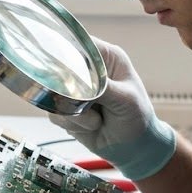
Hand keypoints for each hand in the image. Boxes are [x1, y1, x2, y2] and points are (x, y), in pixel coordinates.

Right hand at [48, 36, 175, 179]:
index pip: (79, 44)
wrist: (134, 149)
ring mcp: (74, 90)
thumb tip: (75, 81)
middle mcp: (87, 70)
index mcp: (106, 57)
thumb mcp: (124, 99)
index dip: (66, 53)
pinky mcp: (66, 109)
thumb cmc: (138, 118)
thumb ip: (100, 87)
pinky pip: (54, 113)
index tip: (64, 69)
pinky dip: (72, 123)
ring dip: (74, 113)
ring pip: (53, 95)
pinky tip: (91, 126)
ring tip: (97, 119)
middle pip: (58, 69)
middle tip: (85, 103)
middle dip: (70, 91)